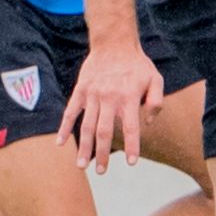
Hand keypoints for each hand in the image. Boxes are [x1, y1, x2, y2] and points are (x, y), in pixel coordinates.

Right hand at [58, 41, 164, 169]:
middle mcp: (109, 98)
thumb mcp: (155, 79)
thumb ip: (155, 102)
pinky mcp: (80, 90)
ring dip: (84, 147)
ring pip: (86, 125)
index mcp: (128, 97)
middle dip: (102, 154)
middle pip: (104, 131)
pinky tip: (60, 143)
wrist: (114, 42)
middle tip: (101, 172)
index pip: (130, 127)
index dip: (131, 146)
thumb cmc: (137, 64)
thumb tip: (147, 123)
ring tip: (81, 166)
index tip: (131, 163)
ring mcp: (92, 95)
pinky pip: (70, 111)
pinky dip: (64, 128)